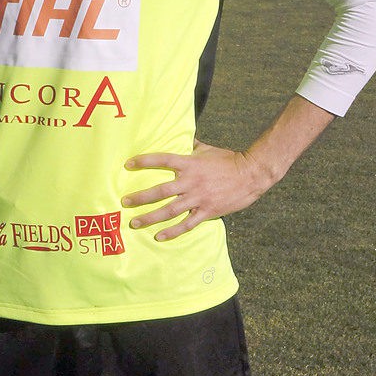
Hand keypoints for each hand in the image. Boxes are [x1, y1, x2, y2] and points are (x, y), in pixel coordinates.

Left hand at [121, 141, 269, 240]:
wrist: (251, 174)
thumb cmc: (228, 160)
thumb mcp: (207, 150)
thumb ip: (191, 146)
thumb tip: (180, 138)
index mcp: (190, 164)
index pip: (162, 160)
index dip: (144, 161)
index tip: (127, 164)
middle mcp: (191, 182)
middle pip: (160, 191)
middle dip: (140, 197)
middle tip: (124, 202)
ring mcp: (198, 198)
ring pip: (169, 210)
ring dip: (150, 217)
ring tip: (134, 222)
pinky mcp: (207, 211)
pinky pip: (186, 224)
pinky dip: (172, 232)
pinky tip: (159, 237)